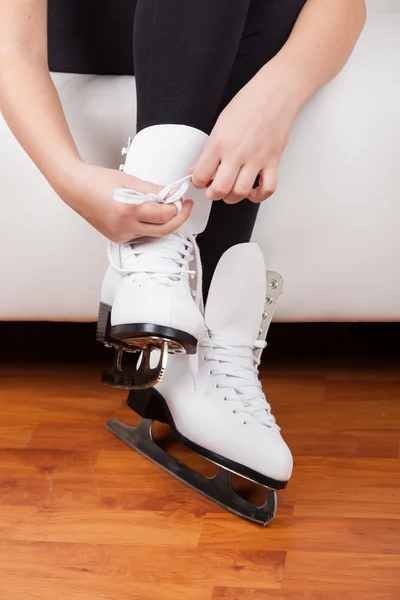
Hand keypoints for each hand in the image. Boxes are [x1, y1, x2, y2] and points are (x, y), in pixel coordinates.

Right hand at [56, 162, 192, 242]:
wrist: (75, 188)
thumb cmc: (97, 180)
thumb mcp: (130, 180)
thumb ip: (154, 190)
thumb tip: (172, 195)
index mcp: (128, 210)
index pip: (164, 215)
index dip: (178, 208)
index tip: (182, 200)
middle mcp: (124, 227)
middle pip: (163, 230)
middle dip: (178, 219)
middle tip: (185, 207)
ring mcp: (120, 235)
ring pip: (153, 234)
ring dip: (163, 223)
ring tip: (164, 207)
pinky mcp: (117, 238)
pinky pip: (141, 235)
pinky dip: (149, 226)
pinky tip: (149, 215)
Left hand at [191, 64, 298, 203]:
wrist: (275, 93)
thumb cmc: (248, 104)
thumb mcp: (220, 124)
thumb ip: (209, 150)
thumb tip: (197, 169)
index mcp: (219, 142)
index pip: (201, 175)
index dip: (198, 183)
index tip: (200, 181)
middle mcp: (237, 153)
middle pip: (220, 189)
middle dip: (213, 194)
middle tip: (213, 190)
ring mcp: (256, 158)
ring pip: (241, 192)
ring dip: (232, 197)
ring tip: (230, 191)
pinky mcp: (273, 161)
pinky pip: (267, 189)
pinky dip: (258, 196)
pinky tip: (252, 191)